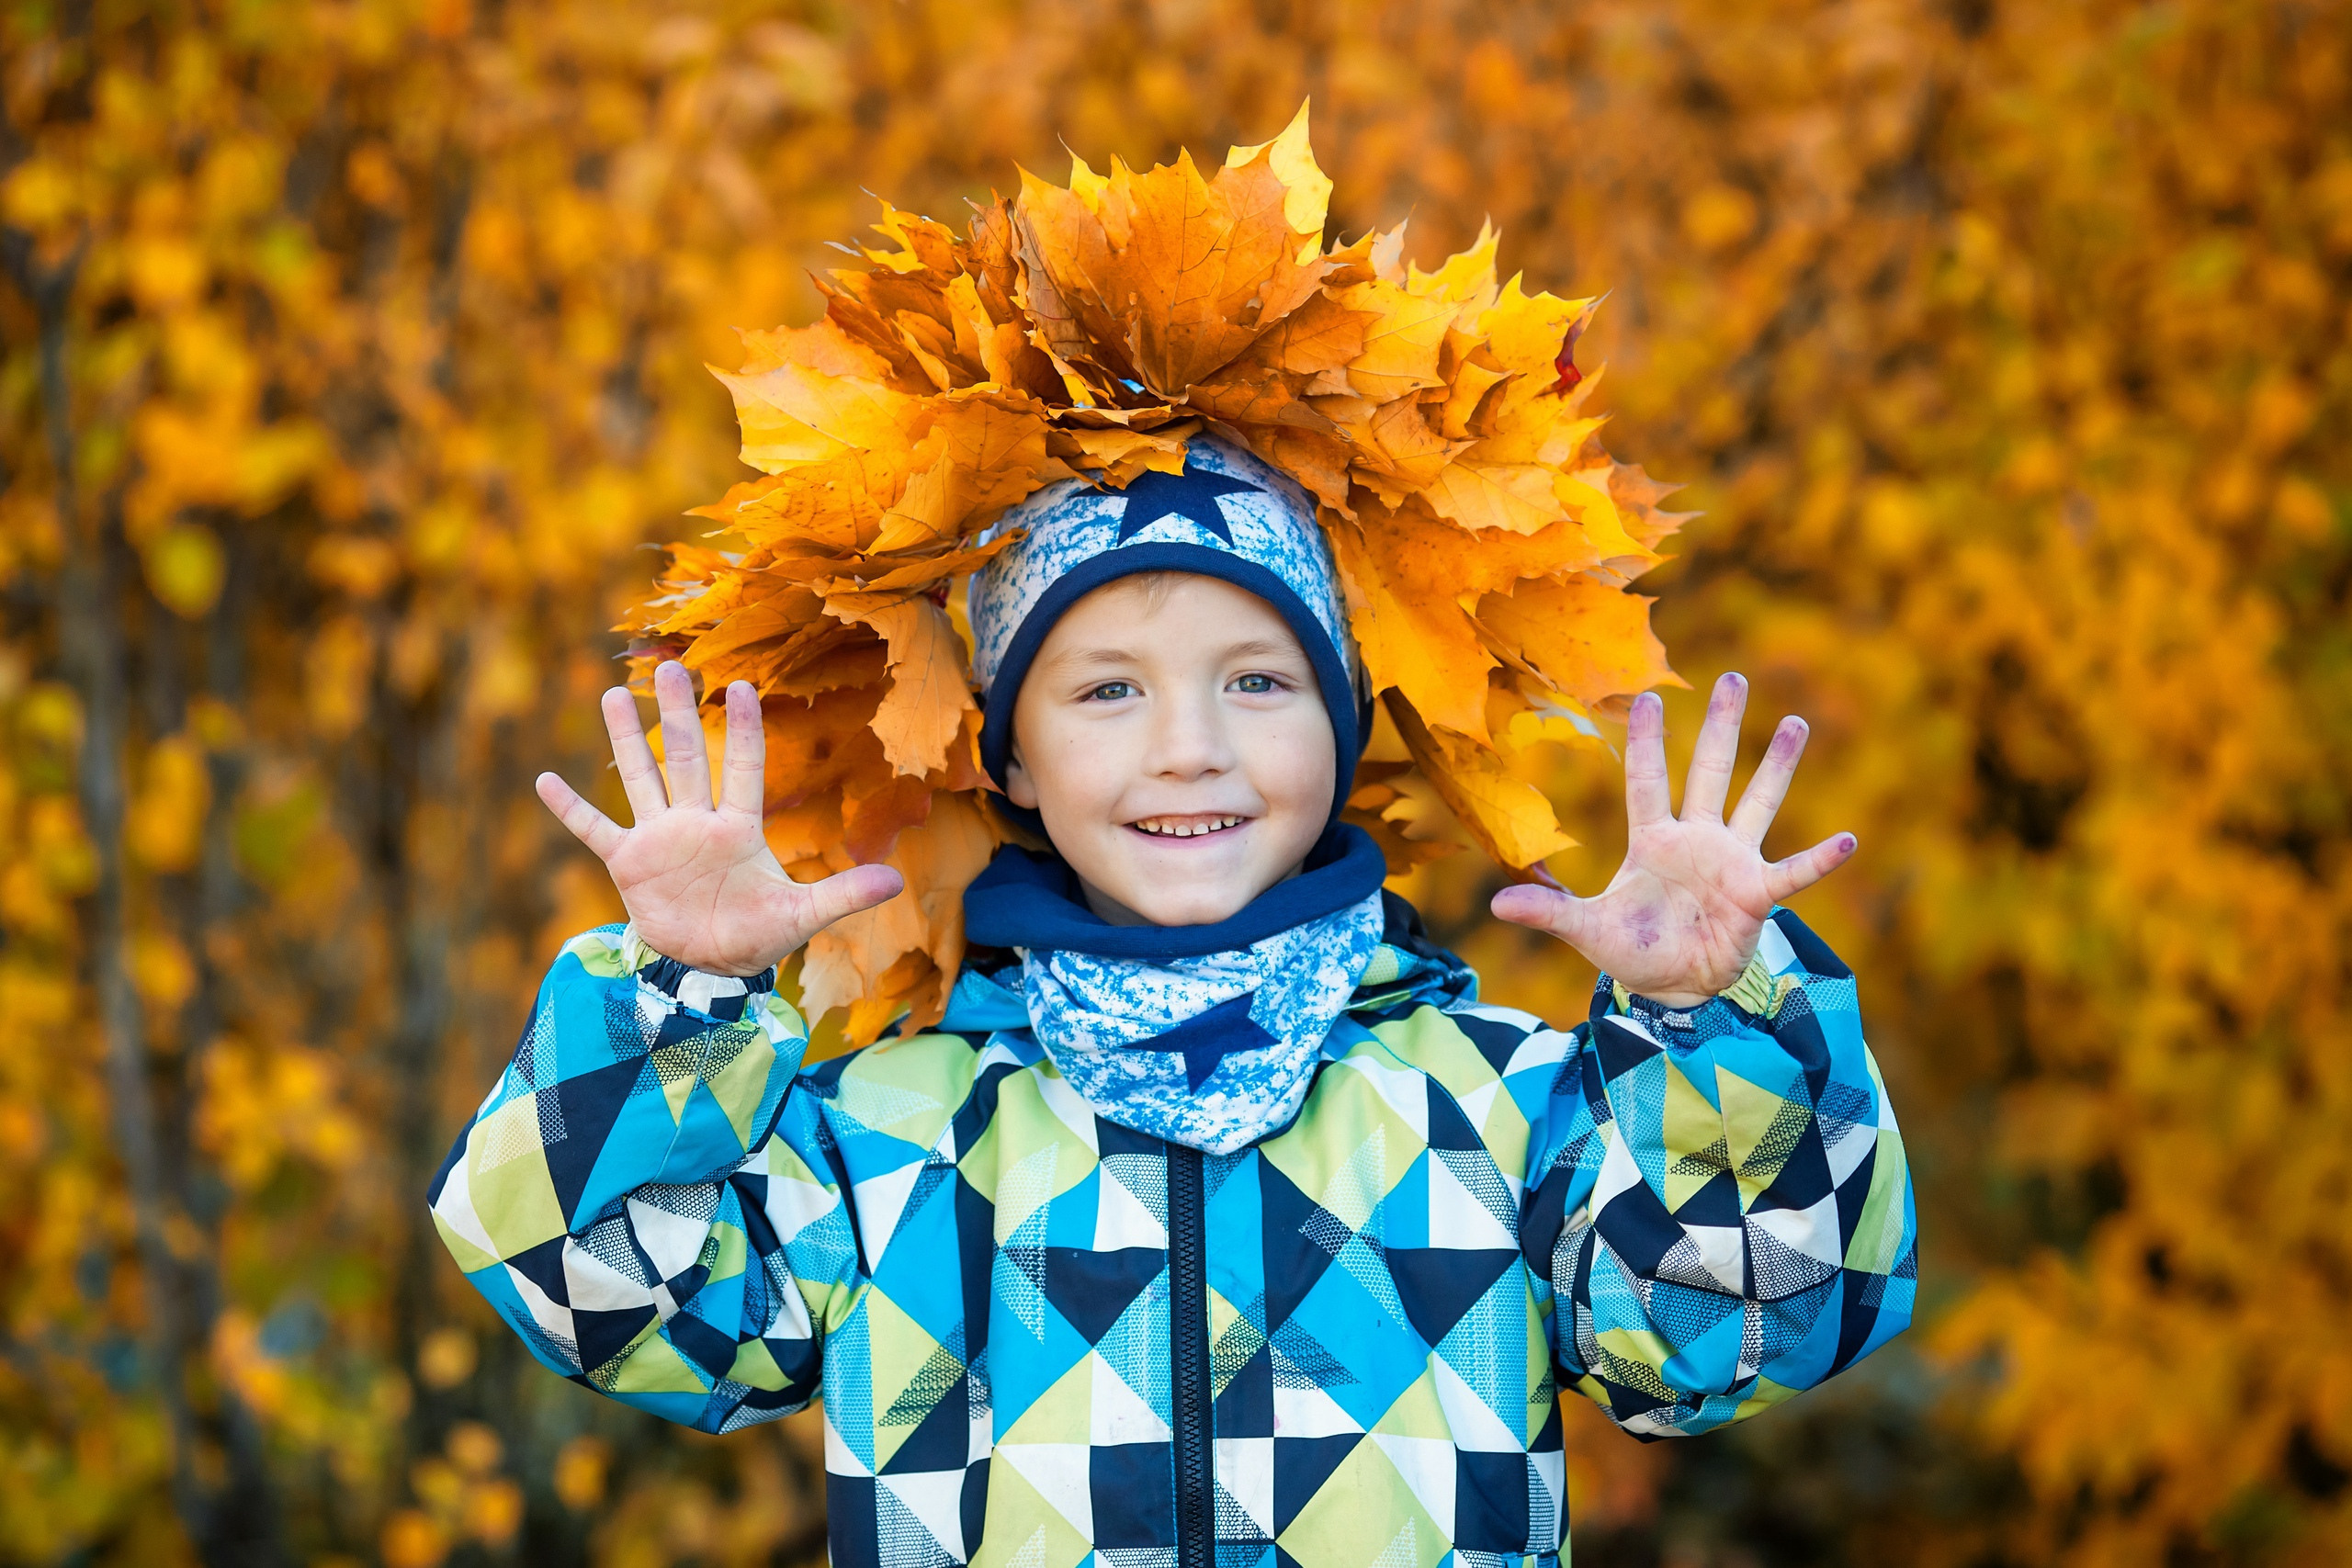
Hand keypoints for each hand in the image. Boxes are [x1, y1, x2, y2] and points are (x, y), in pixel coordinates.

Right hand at [535, 661, 903, 976]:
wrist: (712, 967)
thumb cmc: (758, 934)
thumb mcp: (804, 915)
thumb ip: (845, 894)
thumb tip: (899, 880)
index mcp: (738, 828)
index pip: (741, 767)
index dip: (740, 729)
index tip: (740, 686)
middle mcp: (696, 823)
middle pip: (685, 757)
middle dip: (677, 714)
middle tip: (672, 665)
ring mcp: (659, 840)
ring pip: (641, 778)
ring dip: (626, 739)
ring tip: (613, 692)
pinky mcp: (628, 865)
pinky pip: (595, 830)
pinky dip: (570, 809)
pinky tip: (544, 780)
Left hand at [1491, 672, 1854, 1007]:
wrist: (1675, 990)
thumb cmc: (1634, 952)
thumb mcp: (1587, 930)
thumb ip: (1550, 910)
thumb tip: (1497, 903)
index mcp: (1652, 840)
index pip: (1648, 780)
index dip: (1650, 743)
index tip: (1652, 698)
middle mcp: (1696, 839)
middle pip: (1710, 772)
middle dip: (1722, 727)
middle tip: (1734, 677)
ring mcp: (1731, 862)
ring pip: (1757, 802)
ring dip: (1777, 766)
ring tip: (1796, 724)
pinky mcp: (1757, 894)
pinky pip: (1793, 872)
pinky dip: (1819, 859)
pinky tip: (1849, 840)